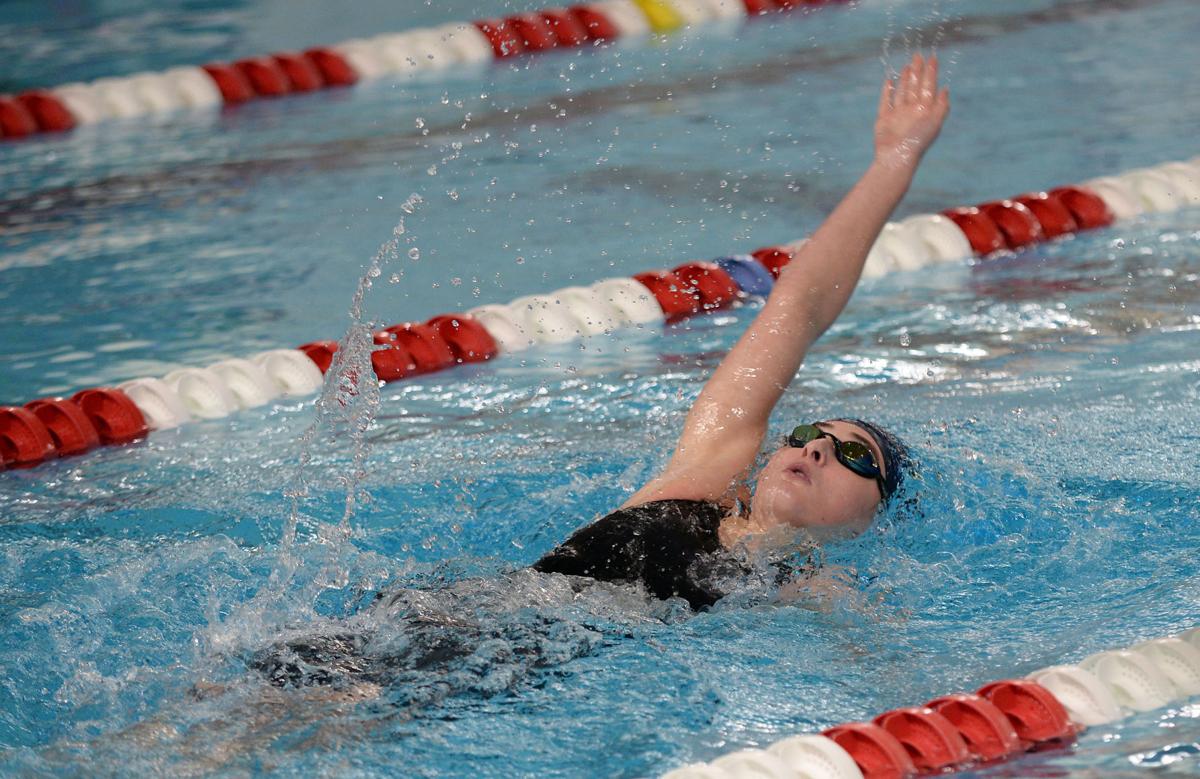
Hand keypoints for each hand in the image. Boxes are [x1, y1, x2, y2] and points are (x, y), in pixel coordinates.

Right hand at [874, 53, 949, 168]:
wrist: (897, 157)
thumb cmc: (918, 141)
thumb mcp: (935, 122)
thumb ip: (942, 106)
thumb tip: (945, 88)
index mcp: (926, 110)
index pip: (929, 86)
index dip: (931, 72)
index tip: (933, 58)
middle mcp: (912, 110)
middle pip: (916, 86)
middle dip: (918, 70)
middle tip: (919, 55)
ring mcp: (898, 114)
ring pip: (902, 91)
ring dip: (905, 78)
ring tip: (908, 65)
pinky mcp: (884, 119)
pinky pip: (885, 101)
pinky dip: (887, 90)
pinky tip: (889, 79)